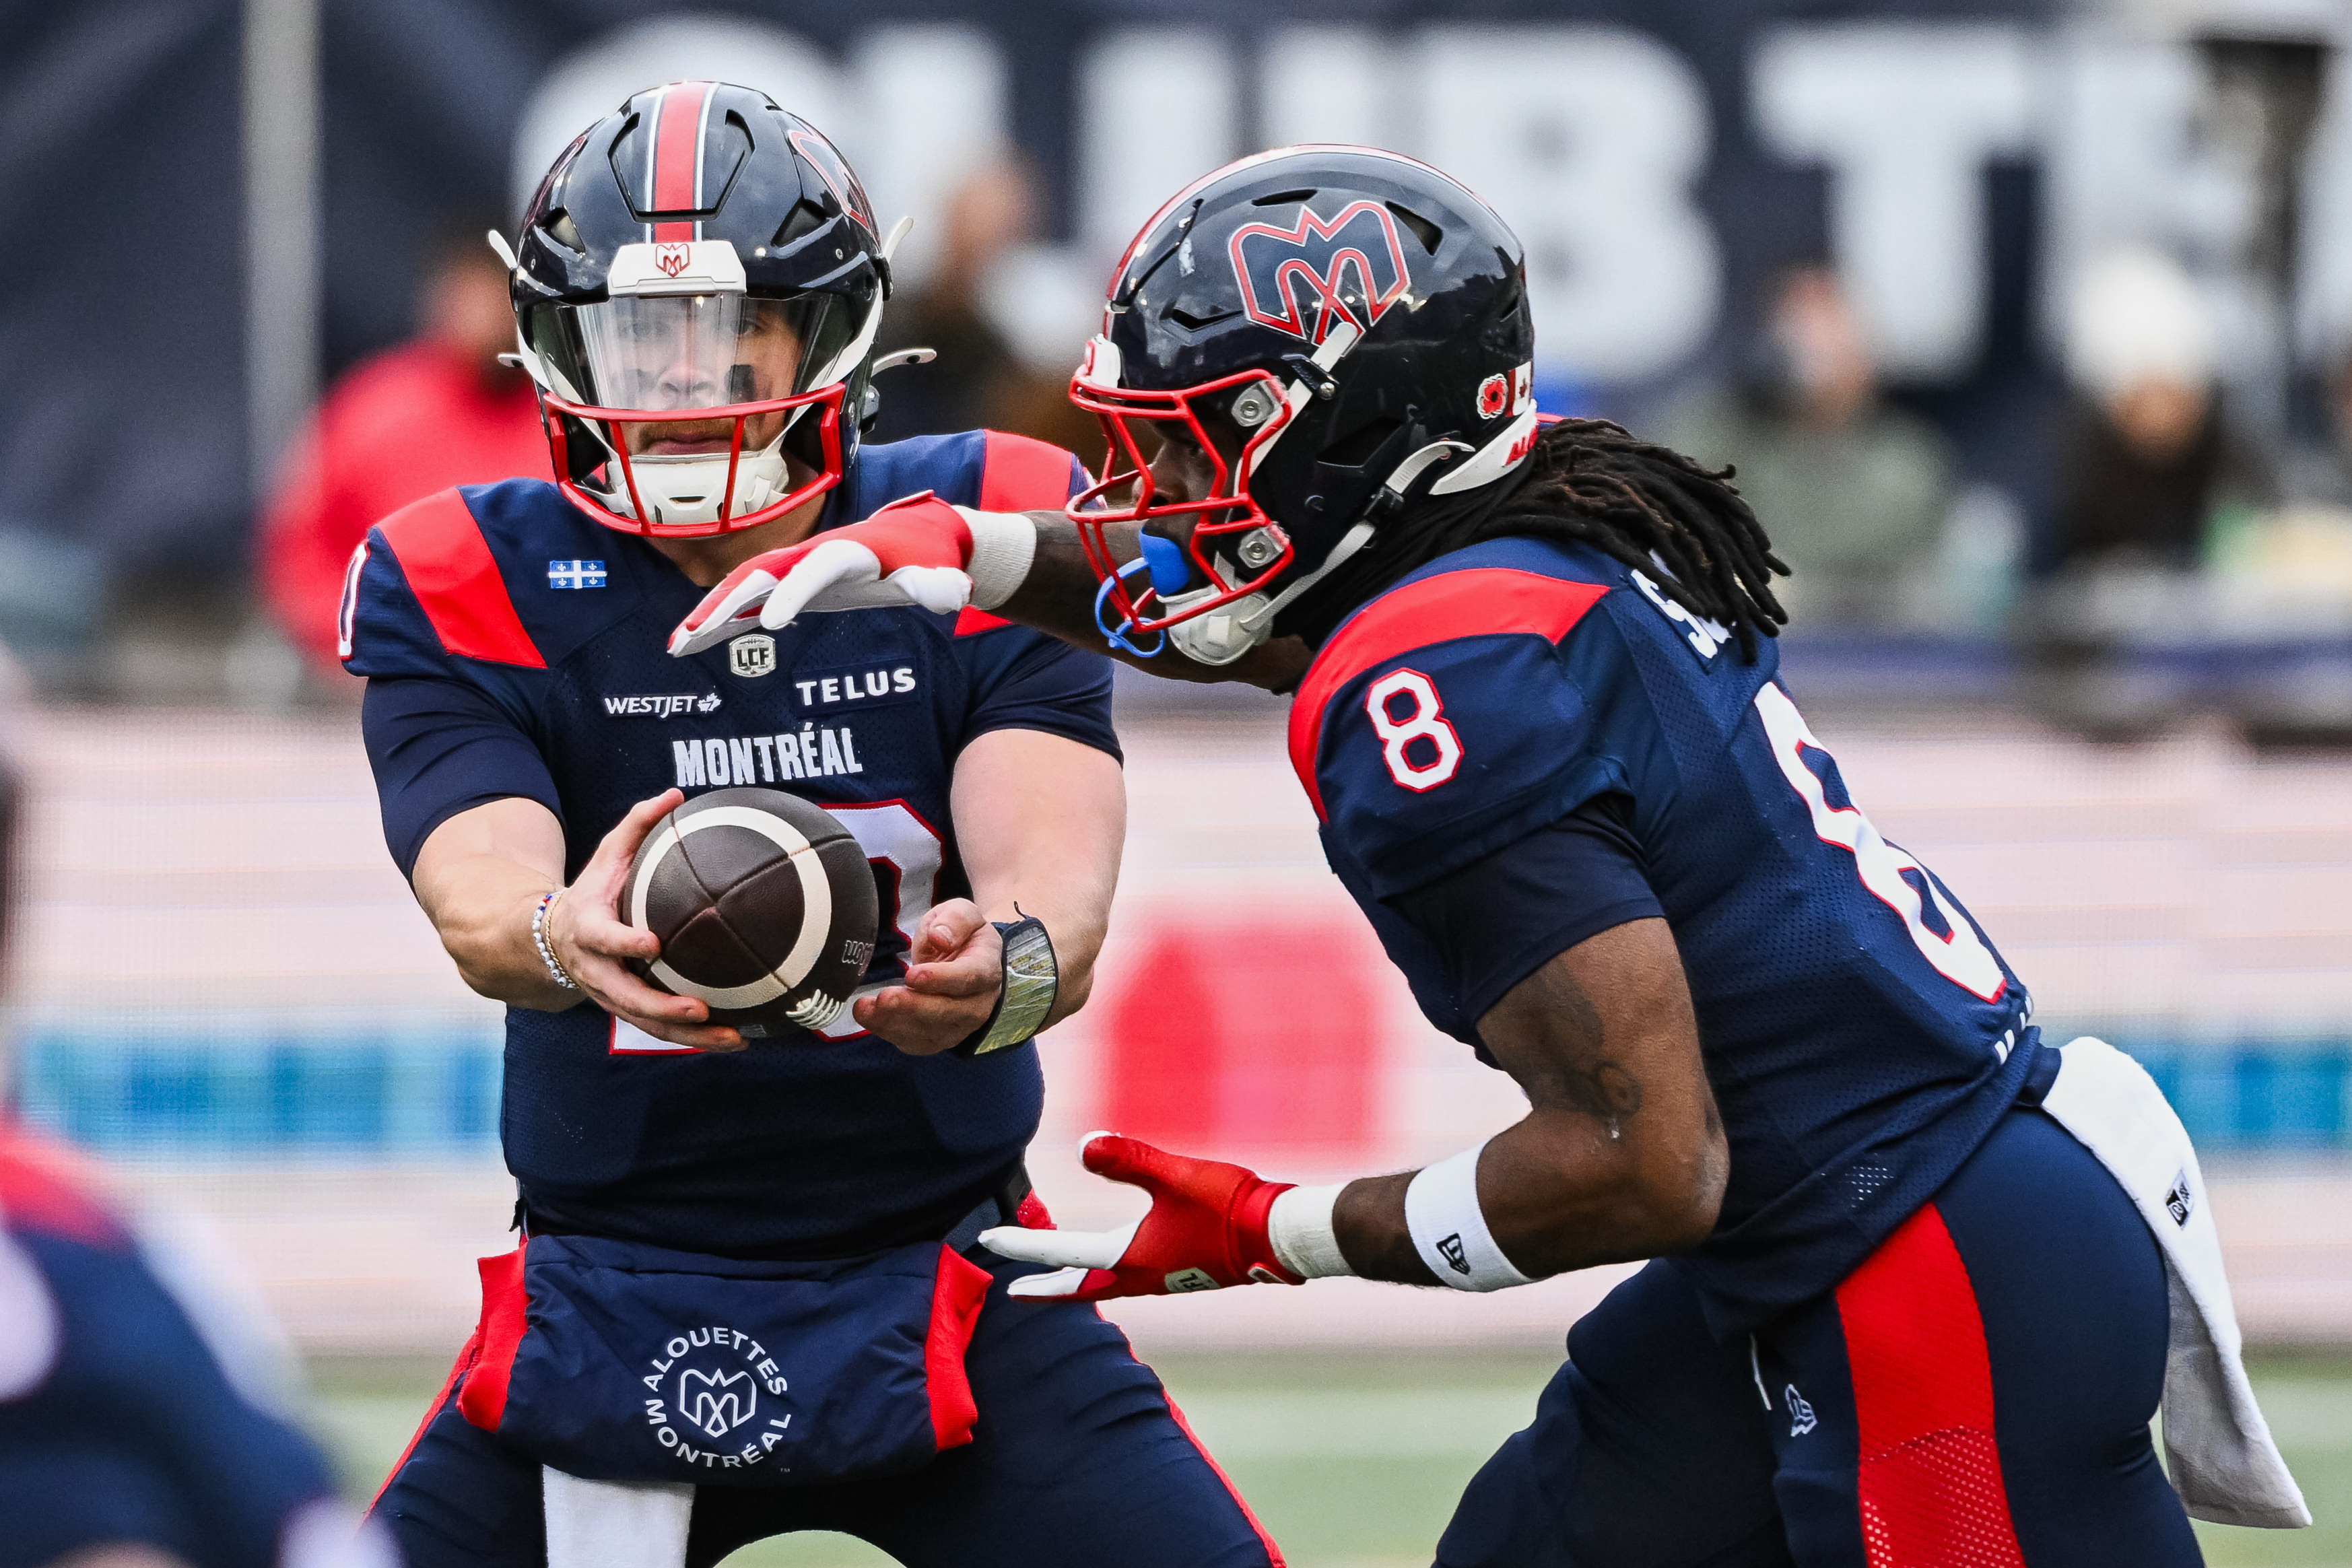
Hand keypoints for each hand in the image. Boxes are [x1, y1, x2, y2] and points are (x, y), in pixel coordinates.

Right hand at [543, 789, 744, 1051]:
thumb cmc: (593, 890)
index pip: (604, 939)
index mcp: (588, 929)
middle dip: (662, 1007)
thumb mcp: (605, 854)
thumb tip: (675, 794)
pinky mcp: (627, 1010)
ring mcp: (610, 995)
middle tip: (700, 1009)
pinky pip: (659, 1029)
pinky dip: (693, 1039)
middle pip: (626, 997)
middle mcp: (597, 970)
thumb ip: (636, 824)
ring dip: (688, 1036)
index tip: (653, 944)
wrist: (551, 938)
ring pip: (646, 1022)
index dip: (625, 944)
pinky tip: (734, 1041)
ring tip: (732, 1039)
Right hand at [669, 494, 975, 655]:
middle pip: (762, 574)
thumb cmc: (929, 558)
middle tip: (694, 632)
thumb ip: (942, 586)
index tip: (771, 621)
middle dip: (727, 600)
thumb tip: (953, 595)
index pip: (814, 571)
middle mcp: (813, 554)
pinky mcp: (790, 584)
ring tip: (677, 645)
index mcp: (849, 551)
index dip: (792, 592)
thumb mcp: (941, 573)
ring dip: (710, 612)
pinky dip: (720, 620)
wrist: (919, 538)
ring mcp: (797, 567)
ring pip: (744, 586)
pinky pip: (748, 601)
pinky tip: (692, 643)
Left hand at [853, 899, 1002, 1054]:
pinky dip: (888, 1032)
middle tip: (884, 997)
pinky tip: (868, 1017)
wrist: (966, 962)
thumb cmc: (962, 936)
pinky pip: (914, 1043)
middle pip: (948, 1012)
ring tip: (865, 1008)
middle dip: (913, 1007)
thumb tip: (940, 938)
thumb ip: (955, 920)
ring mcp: (958, 1026)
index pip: (968, 979)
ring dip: (894, 1022)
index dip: (940, 980)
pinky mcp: (938, 1039)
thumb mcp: (963, 913)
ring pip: (929, 1032)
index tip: (912, 975)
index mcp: (985, 969)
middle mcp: (977, 1004)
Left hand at [978, 1133, 1300, 1299]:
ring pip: (1108, 1284)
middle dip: (1047, 1286)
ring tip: (1061, 1274)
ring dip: (1078, 1281)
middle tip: (1014, 1290)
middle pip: (1081, 1286)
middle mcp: (1144, 1277)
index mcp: (1131, 1258)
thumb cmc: (1229, 1207)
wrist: (1281, 1235)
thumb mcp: (1175, 1175)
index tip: (989, 1241)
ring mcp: (1166, 1278)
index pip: (1063, 1253)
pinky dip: (1110, 1273)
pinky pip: (1133, 1278)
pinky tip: (1120, 1260)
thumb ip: (1129, 1160)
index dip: (1024, 1247)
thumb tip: (1083, 1144)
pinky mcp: (1186, 1273)